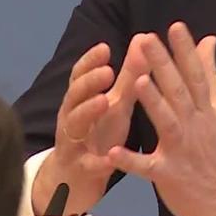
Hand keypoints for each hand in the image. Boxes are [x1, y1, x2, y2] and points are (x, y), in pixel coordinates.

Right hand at [32, 34, 148, 215]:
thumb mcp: (116, 103)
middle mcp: (72, 116)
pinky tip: (111, 159)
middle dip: (89, 82)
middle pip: (75, 96)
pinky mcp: (79, 168)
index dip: (90, 61)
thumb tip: (143, 38)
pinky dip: (98, 162)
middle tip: (107, 71)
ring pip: (74, 125)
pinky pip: (87, 164)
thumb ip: (129, 75)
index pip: (81, 75)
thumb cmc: (99, 132)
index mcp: (81, 99)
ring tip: (104, 102)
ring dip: (88, 112)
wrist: (78, 178)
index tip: (105, 48)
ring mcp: (73, 142)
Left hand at [108, 23, 215, 215]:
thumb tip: (209, 40)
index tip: (175, 26)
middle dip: (162, 65)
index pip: (195, 74)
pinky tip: (113, 151)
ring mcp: (181, 150)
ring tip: (137, 82)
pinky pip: (146, 167)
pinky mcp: (167, 174)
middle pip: (178, 91)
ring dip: (152, 103)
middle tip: (145, 40)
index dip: (186, 50)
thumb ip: (210, 75)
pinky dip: (130, 160)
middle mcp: (195, 126)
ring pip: (165, 123)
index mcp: (206, 110)